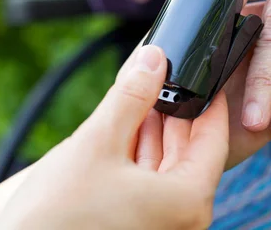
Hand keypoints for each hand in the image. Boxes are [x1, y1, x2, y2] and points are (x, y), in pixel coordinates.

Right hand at [0, 45, 228, 229]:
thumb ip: (132, 96)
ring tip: (146, 91)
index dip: (209, 102)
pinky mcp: (137, 223)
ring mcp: (159, 223)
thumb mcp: (100, 140)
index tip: (206, 74)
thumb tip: (154, 58)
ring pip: (167, 164)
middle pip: (189, 151)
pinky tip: (128, 123)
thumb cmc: (57, 212)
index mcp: (187, 201)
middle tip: (168, 74)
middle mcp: (181, 219)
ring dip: (156, 128)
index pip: (213, 140)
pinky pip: (150, 180)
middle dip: (177, 110)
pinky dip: (140, 151)